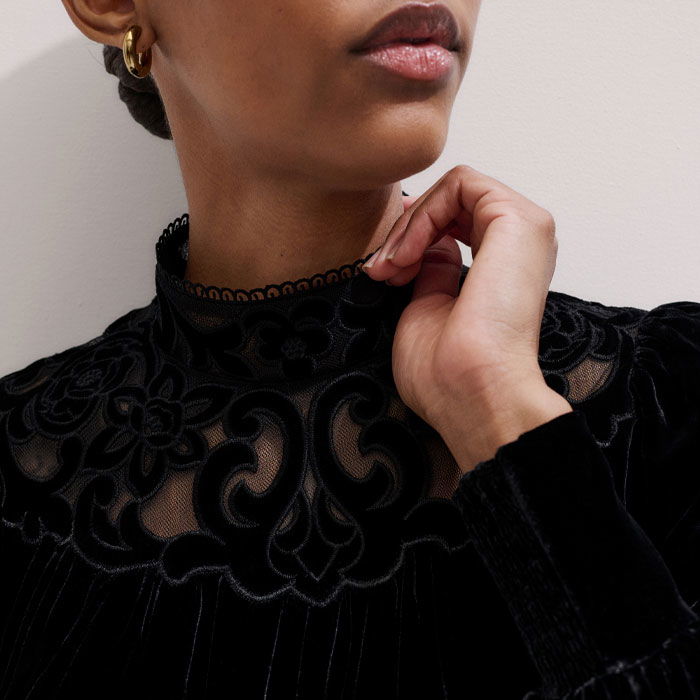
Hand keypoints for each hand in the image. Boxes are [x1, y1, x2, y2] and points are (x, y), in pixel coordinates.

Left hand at [362, 165, 572, 469]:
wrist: (471, 393)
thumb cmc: (448, 371)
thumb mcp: (428, 308)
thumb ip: (432, 269)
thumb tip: (427, 244)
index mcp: (502, 268)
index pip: (452, 223)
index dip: (410, 236)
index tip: (383, 271)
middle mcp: (518, 246)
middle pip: (450, 204)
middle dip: (404, 230)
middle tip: (381, 269)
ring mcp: (524, 229)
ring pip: (453, 190)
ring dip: (410, 225)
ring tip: (392, 266)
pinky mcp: (520, 219)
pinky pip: (460, 184)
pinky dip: (423, 214)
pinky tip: (409, 254)